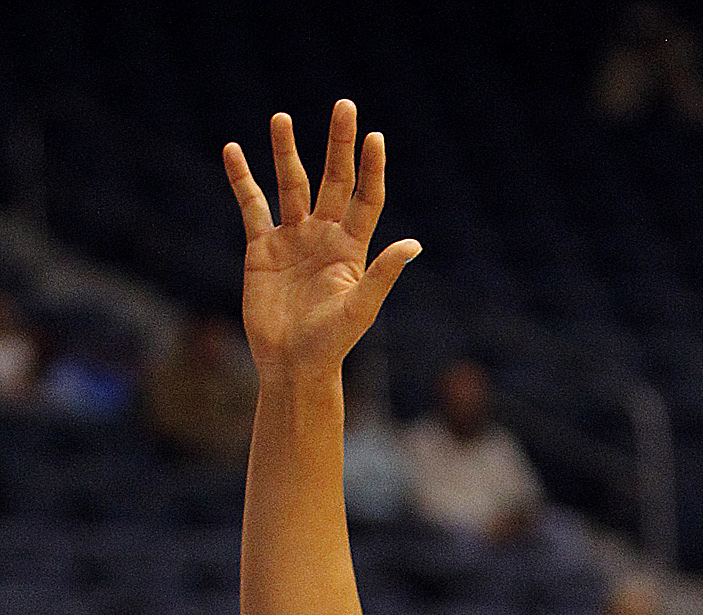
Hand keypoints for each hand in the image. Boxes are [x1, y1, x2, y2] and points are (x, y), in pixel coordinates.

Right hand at [223, 99, 419, 378]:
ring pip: (290, 185)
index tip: (375, 137)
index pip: (366, 199)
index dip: (371, 169)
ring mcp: (292, 239)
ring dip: (285, 152)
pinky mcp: (261, 248)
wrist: (291, 366)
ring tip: (281, 118)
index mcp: (351, 250)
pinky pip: (251, 206)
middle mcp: (324, 237)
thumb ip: (383, 274)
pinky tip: (233, 151)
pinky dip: (241, 179)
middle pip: (333, 180)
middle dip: (338, 144)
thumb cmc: (331, 344)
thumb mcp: (360, 308)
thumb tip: (413, 244)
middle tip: (344, 106)